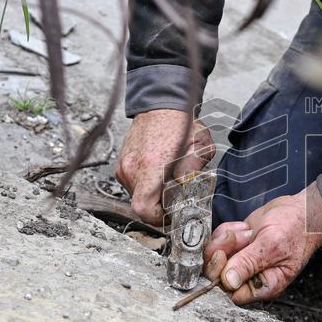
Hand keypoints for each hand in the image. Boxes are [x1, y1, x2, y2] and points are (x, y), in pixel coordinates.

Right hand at [116, 109, 212, 224]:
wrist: (161, 104)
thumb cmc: (182, 124)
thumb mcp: (199, 147)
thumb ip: (193, 173)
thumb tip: (186, 192)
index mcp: (151, 167)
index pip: (143, 209)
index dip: (158, 218)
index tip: (171, 213)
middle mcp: (132, 168)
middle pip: (141, 205)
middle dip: (159, 206)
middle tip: (176, 197)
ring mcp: (124, 166)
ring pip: (137, 196)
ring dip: (153, 195)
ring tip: (168, 180)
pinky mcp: (122, 164)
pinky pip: (133, 185)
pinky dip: (146, 185)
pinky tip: (159, 173)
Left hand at [203, 185, 321, 304]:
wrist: (302, 210)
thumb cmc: (295, 229)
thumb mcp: (272, 245)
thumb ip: (248, 263)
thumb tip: (228, 282)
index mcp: (264, 285)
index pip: (232, 292)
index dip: (223, 276)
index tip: (224, 256)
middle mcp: (251, 277)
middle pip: (219, 275)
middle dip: (222, 252)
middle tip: (234, 237)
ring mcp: (243, 261)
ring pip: (216, 256)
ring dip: (226, 239)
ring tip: (247, 231)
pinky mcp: (238, 246)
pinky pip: (220, 242)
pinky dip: (227, 231)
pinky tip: (245, 227)